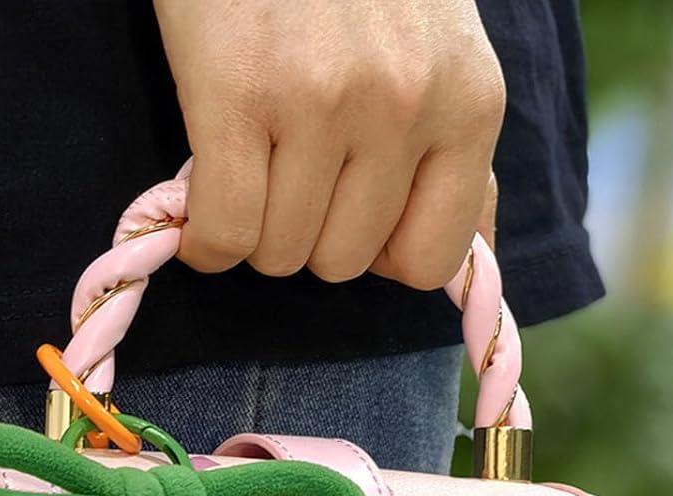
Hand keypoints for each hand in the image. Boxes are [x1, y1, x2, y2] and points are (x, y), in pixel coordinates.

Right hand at [154, 0, 505, 288]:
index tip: (346, 211)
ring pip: (282, 253)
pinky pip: (226, 230)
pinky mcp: (239, 90)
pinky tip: (196, 200)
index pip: (430, 260)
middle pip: (344, 263)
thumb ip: (457, 157)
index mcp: (468, 102)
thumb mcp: (437, 54)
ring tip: (247, 163)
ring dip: (253, 229)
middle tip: (285, 168)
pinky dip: (205, 237)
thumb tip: (477, 265)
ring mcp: (323, 100)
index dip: (380, 253)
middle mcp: (404, 104)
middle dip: (307, 232)